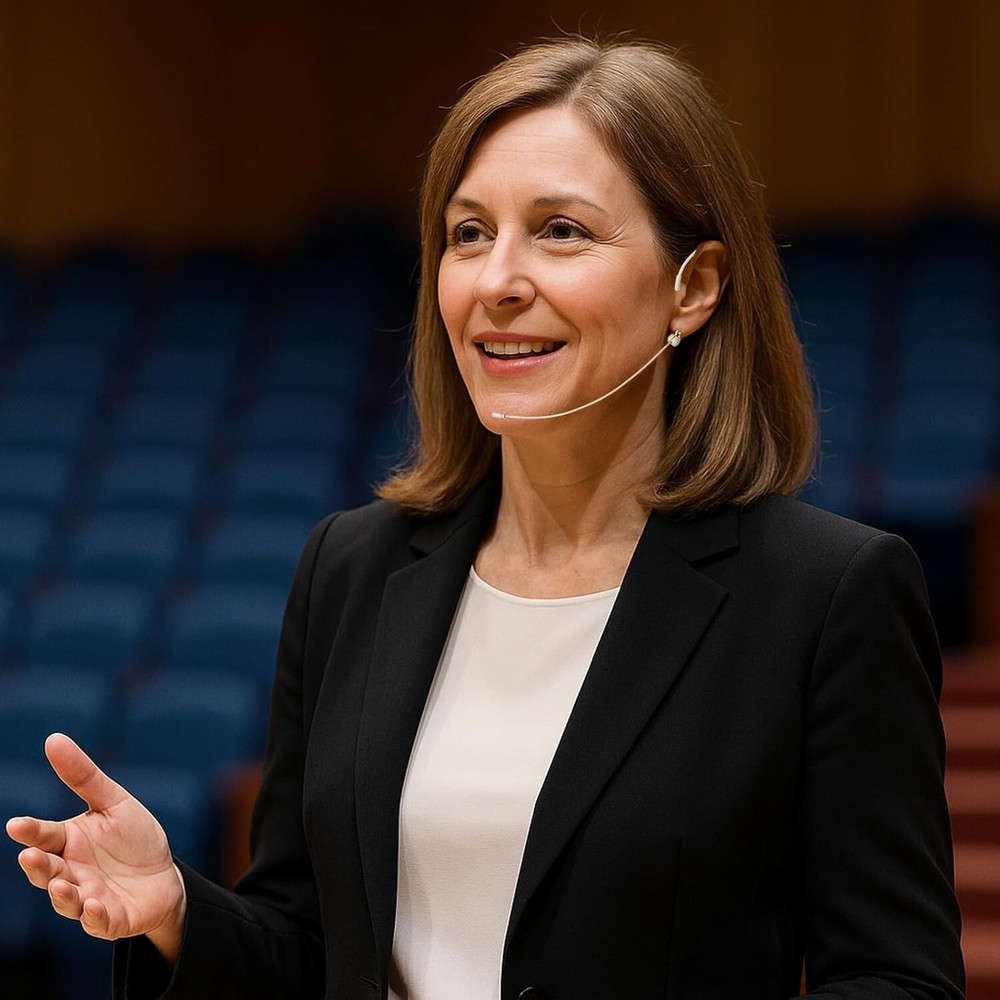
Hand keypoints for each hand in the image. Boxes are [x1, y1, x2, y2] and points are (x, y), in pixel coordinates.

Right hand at [5, 732, 186, 961]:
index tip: (17, 825)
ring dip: (61, 895)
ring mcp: (87, 898)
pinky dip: (93, 916)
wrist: (164, 875)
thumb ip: (82, 776)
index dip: (31, 832)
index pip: (44, 836)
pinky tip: (93, 906)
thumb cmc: (133, 838)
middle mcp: (71, 872)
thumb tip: (53, 738)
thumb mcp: (113, 802)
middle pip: (47, 872)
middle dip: (37, 867)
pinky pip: (98, 922)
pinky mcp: (110, 919)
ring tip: (60, 884)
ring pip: (66, 901)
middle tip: (30, 857)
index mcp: (68, 842)